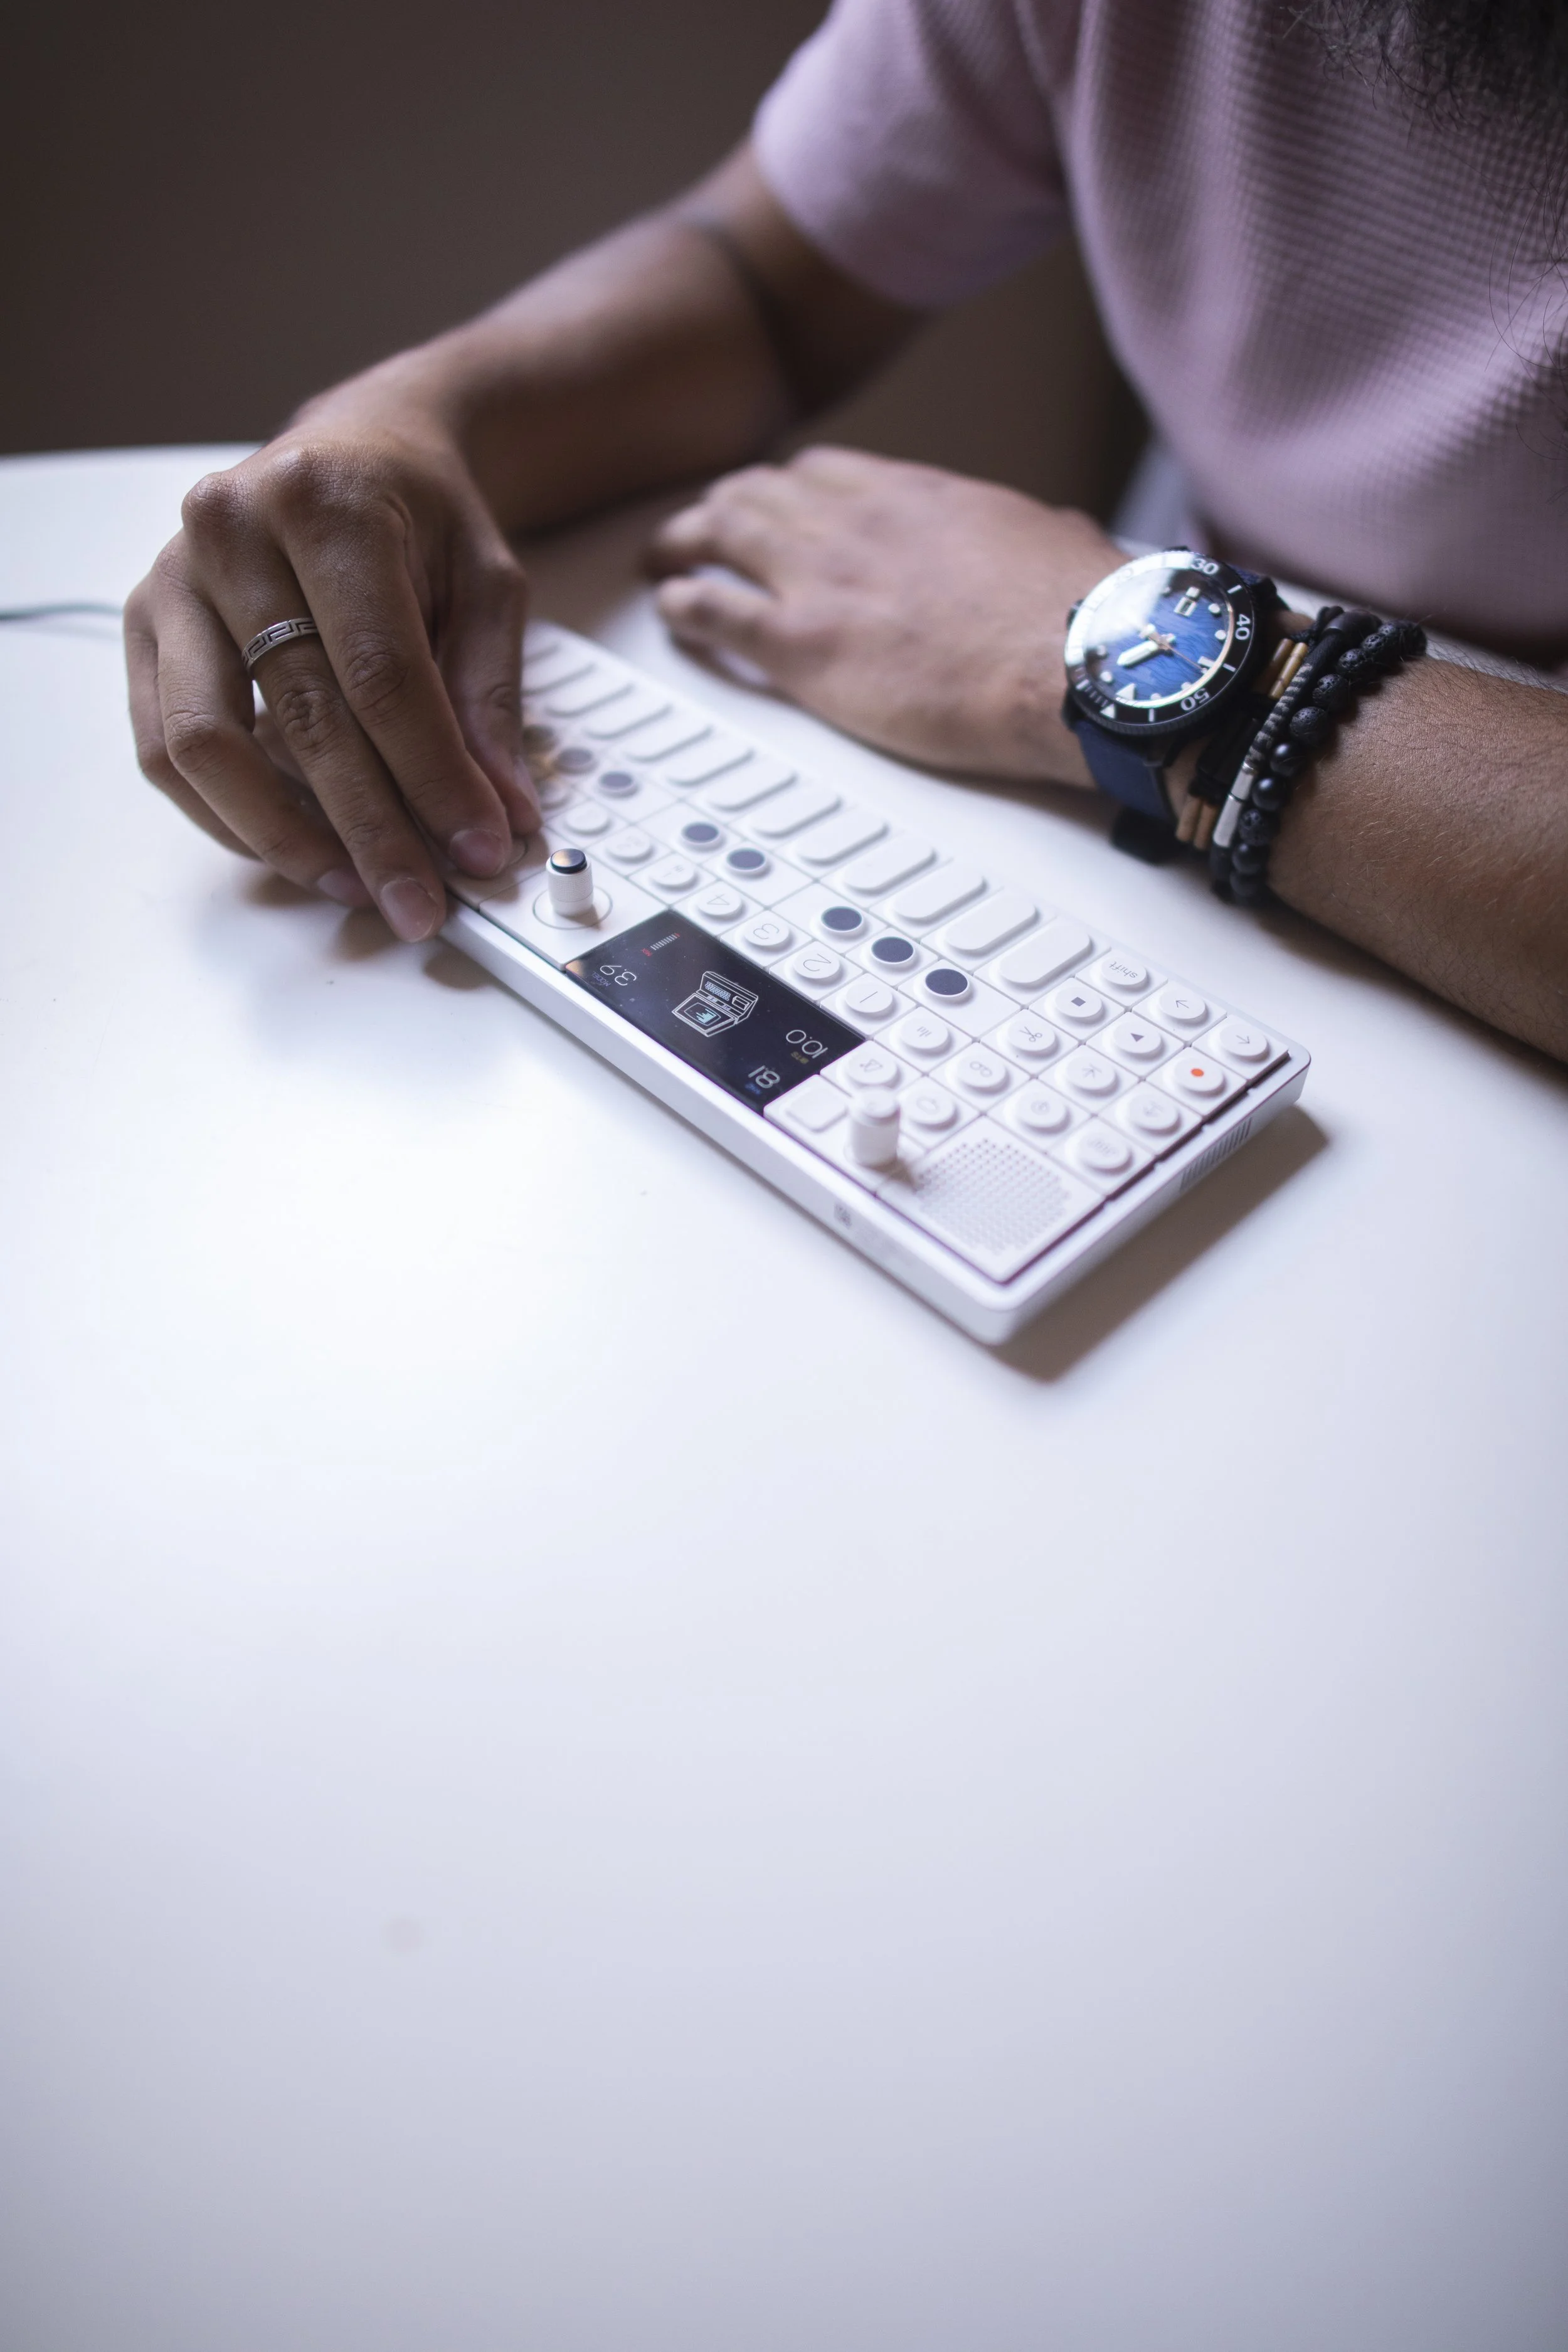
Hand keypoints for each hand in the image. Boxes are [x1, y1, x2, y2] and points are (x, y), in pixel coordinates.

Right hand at [124, 369, 539, 939]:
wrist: (356, 450)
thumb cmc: (419, 514)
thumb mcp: (488, 583)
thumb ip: (492, 699)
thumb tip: (502, 814)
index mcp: (325, 505)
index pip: (381, 675)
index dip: (434, 778)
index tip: (479, 849)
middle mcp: (231, 532)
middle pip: (300, 718)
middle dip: (370, 828)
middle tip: (418, 901)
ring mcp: (173, 579)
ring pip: (205, 745)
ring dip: (282, 837)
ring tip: (355, 886)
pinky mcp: (145, 627)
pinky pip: (165, 749)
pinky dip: (228, 815)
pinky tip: (296, 847)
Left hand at [647, 447, 1122, 783]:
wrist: (1076, 662)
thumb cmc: (1078, 614)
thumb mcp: (1055, 541)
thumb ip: (1028, 537)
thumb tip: (1055, 536)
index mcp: (916, 496)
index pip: (825, 473)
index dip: (789, 488)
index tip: (777, 502)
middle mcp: (855, 522)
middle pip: (759, 492)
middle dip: (724, 507)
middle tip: (704, 528)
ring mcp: (820, 578)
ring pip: (720, 533)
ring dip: (684, 542)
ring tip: (664, 558)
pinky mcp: (801, 644)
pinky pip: (712, 610)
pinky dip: (681, 605)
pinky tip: (670, 610)